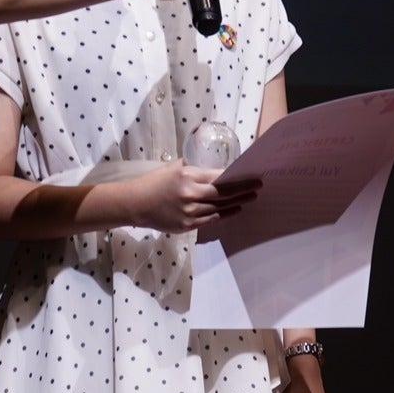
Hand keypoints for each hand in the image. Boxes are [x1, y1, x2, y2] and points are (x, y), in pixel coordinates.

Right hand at [117, 162, 257, 232]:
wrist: (134, 204)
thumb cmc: (153, 182)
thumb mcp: (172, 168)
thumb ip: (193, 168)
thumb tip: (212, 167)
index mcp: (187, 176)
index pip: (219, 177)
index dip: (238, 177)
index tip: (252, 175)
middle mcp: (190, 195)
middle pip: (224, 193)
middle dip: (243, 189)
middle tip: (258, 186)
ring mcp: (190, 212)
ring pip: (220, 207)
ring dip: (237, 202)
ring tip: (250, 197)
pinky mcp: (187, 225)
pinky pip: (212, 219)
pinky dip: (225, 214)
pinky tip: (236, 209)